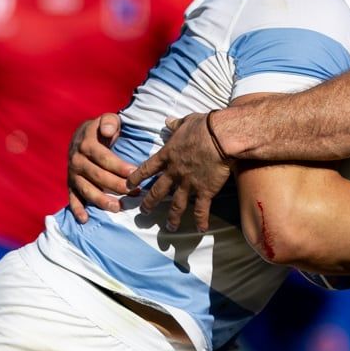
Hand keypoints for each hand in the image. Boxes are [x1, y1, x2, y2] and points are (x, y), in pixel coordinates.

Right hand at [67, 113, 132, 220]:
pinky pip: (72, 198)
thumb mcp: (106, 120)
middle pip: (98, 176)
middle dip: (117, 186)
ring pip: (86, 189)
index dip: (120, 167)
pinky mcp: (71, 184)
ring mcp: (73, 174)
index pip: (104, 158)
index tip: (135, 174)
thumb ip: (109, 122)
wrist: (80, 136)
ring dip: (101, 200)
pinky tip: (85, 219)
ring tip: (117, 208)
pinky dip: (77, 209)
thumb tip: (107, 131)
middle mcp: (77, 160)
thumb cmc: (100, 130)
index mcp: (86, 144)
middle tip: (135, 193)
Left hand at [131, 112, 230, 231]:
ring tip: (169, 227)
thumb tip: (169, 121)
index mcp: (168, 155)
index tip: (129, 185)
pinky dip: (201, 220)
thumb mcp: (187, 121)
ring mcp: (189, 183)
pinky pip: (201, 209)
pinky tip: (200, 229)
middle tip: (143, 212)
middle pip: (158, 191)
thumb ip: (176, 125)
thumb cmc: (204, 126)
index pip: (147, 168)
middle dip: (149, 202)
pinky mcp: (205, 190)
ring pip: (177, 205)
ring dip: (172, 217)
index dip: (136, 177)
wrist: (220, 137)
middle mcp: (174, 172)